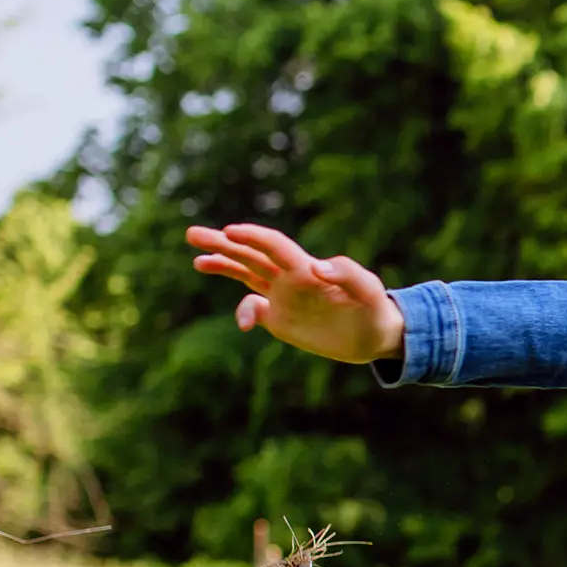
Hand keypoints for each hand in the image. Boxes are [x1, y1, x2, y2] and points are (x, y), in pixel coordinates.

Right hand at [186, 223, 405, 363]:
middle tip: (191, 234)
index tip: (230, 231)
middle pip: (250, 254)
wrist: (375, 334)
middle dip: (222, 244)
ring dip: (223, 265)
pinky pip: (254, 309)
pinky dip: (244, 313)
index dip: (253, 237)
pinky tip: (244, 324)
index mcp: (304, 267)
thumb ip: (348, 274)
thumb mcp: (368, 289)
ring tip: (197, 260)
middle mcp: (289, 278)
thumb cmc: (374, 307)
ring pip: (245, 274)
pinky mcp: (280, 318)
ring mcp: (282, 296)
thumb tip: (318, 267)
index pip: (274, 246)